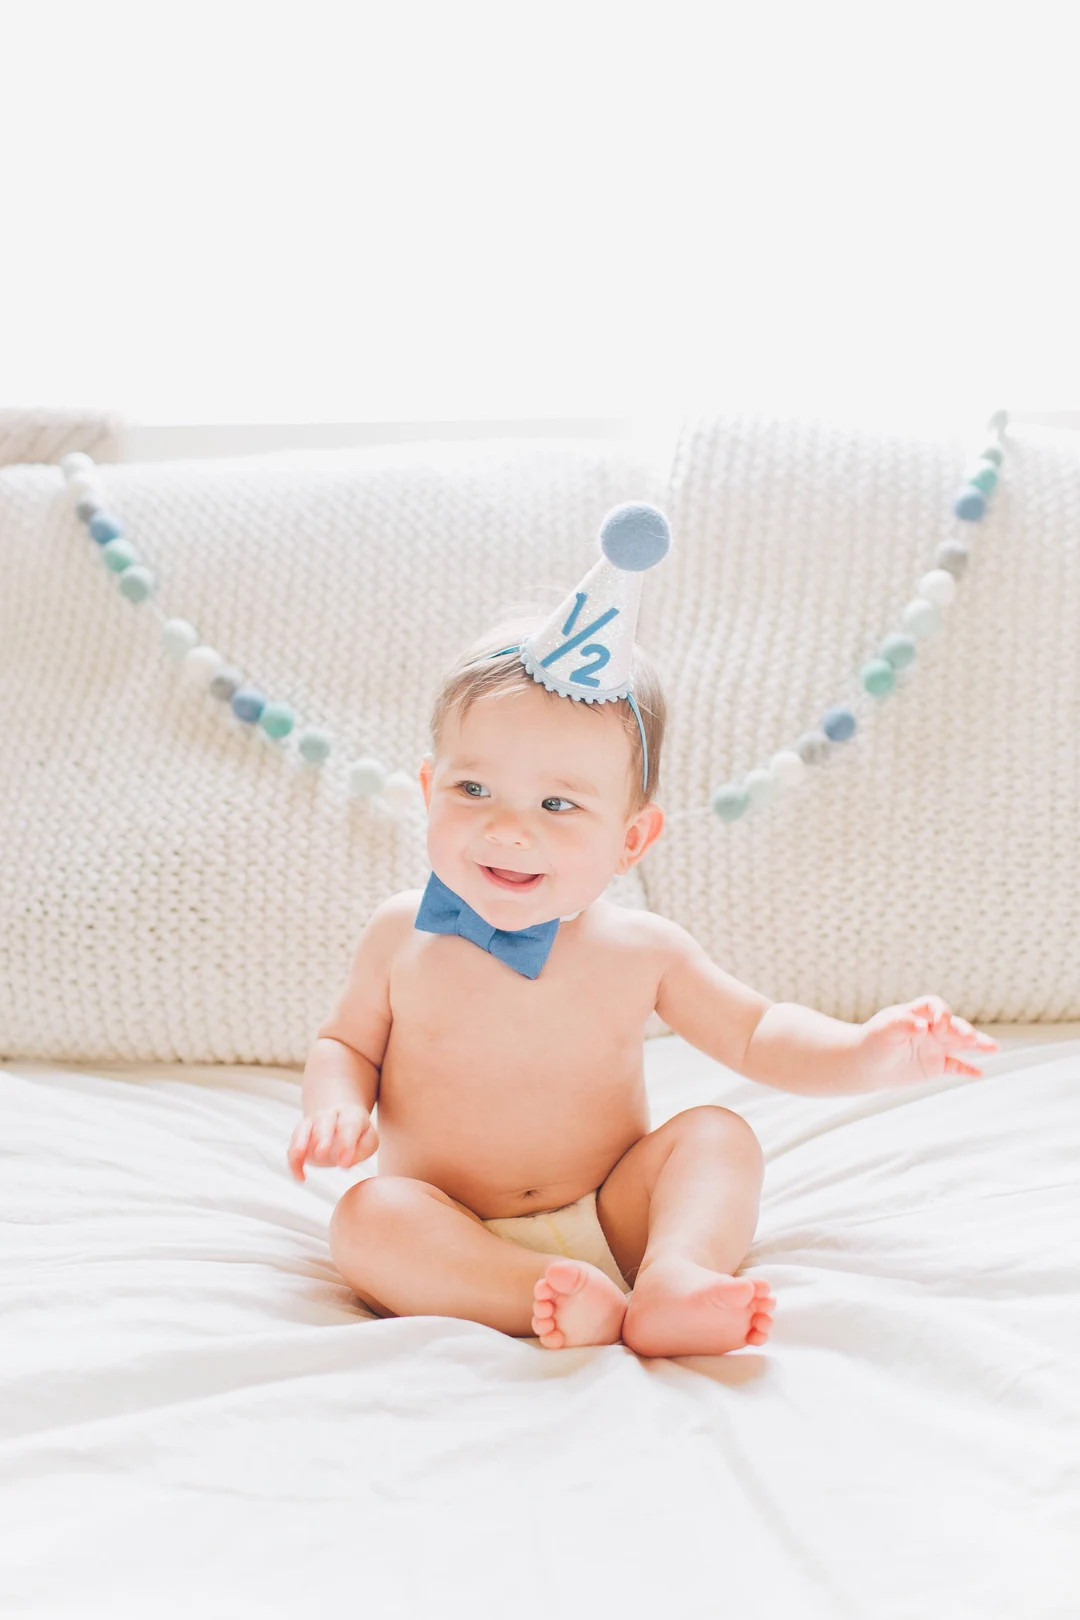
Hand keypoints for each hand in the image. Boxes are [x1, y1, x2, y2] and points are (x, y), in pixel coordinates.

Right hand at [287, 1104, 377, 1181]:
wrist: (340, 1122)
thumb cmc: (358, 1136)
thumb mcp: (368, 1142)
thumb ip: (361, 1150)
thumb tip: (345, 1163)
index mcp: (351, 1114)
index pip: (349, 1124)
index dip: (345, 1143)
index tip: (344, 1164)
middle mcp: (330, 1114)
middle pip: (324, 1122)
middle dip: (322, 1137)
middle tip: (321, 1154)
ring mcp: (313, 1122)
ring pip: (303, 1129)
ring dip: (300, 1143)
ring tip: (299, 1157)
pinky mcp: (300, 1133)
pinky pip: (293, 1145)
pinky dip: (293, 1161)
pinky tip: (301, 1178)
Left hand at [859, 995, 999, 1087]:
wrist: (866, 1063)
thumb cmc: (873, 1041)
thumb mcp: (884, 1030)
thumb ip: (904, 1024)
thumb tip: (923, 1027)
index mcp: (918, 1013)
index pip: (935, 1006)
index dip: (941, 1013)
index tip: (940, 1024)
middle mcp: (932, 1028)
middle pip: (953, 1025)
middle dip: (963, 1030)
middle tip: (971, 1037)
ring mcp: (936, 1046)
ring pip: (961, 1044)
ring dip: (977, 1045)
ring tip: (994, 1047)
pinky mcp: (937, 1065)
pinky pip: (956, 1066)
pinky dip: (968, 1070)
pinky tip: (980, 1074)